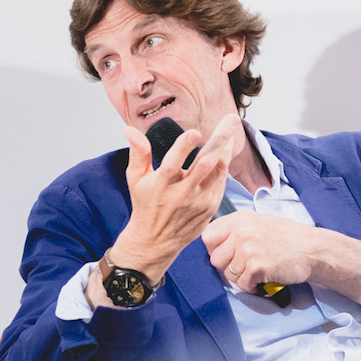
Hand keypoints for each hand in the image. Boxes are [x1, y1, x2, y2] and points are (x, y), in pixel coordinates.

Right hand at [109, 113, 241, 284]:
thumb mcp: (135, 179)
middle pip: (205, 163)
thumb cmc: (146, 205)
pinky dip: (224, 164)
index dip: (184, 147)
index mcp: (163, 184)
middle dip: (219, 140)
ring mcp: (199, 201)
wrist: (156, 240)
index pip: (174, 163)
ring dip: (226, 148)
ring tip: (232, 128)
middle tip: (231, 120)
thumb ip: (138, 152)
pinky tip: (226, 150)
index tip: (194, 132)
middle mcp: (183, 193)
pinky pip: (221, 181)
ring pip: (218, 171)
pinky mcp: (210, 206)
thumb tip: (129, 129)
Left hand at [202, 211, 314, 292]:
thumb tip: (214, 246)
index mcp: (239, 219)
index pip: (208, 237)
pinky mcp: (257, 267)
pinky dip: (253, 287)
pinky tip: (264, 278)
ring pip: (228, 275)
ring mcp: (248, 249)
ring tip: (259, 270)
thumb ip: (235, 230)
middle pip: (216, 260)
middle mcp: (241, 232)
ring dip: (242, 278)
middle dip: (229, 267)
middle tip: (247, 265)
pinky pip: (243, 285)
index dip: (215, 249)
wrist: (313, 250)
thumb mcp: (258, 223)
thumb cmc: (288, 238)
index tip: (228, 254)